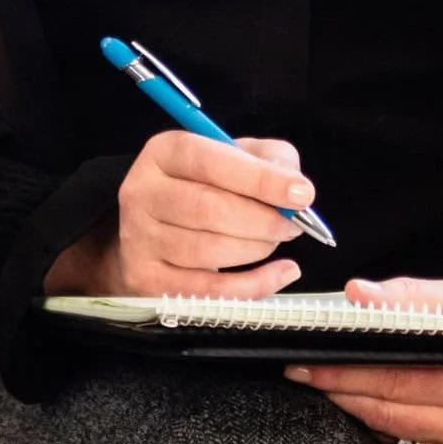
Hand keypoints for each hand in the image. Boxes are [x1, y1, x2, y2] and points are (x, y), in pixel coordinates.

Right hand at [44, 131, 312, 299]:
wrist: (155, 227)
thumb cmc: (204, 186)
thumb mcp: (236, 157)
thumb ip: (270, 160)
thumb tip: (295, 186)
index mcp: (165, 152)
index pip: (211, 162)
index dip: (260, 179)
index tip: (301, 194)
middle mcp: (143, 192)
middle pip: (208, 210)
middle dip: (262, 220)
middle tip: (292, 224)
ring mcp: (140, 238)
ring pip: (207, 251)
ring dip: (256, 249)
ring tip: (275, 241)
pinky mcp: (147, 279)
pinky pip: (207, 292)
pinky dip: (252, 286)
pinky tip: (278, 273)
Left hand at [283, 276, 442, 443]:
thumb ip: (408, 296)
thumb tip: (356, 294)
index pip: (392, 379)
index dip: (344, 372)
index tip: (307, 361)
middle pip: (384, 411)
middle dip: (336, 391)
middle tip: (300, 371)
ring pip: (389, 434)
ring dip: (355, 410)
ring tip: (328, 385)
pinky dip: (383, 431)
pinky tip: (372, 408)